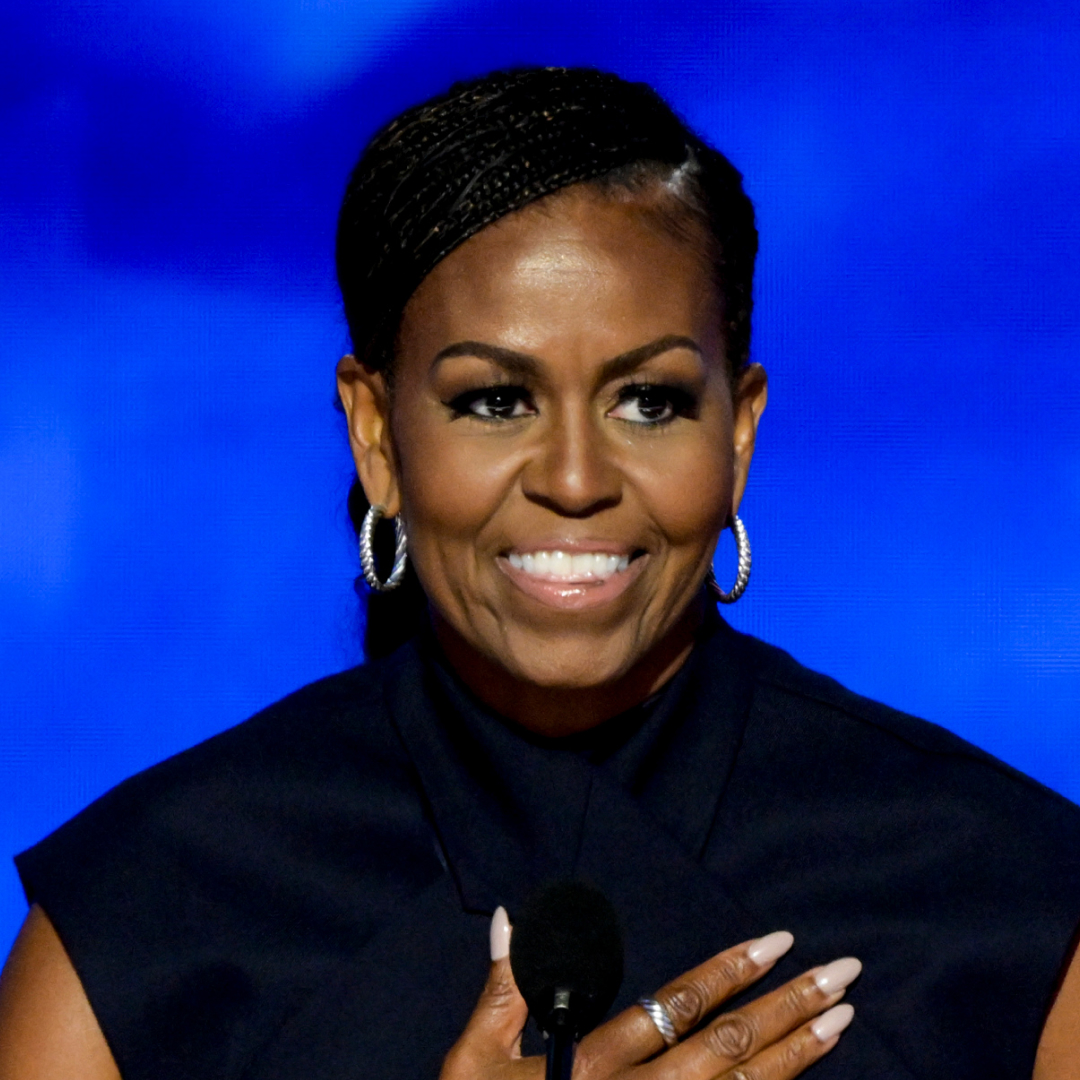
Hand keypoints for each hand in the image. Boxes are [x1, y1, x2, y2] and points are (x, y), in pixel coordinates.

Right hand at [440, 912, 857, 1079]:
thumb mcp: (474, 1062)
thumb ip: (503, 989)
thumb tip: (512, 916)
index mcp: (594, 1065)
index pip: (675, 1006)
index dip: (729, 972)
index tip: (778, 941)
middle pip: (726, 1047)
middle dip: (788, 1006)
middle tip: (843, 971)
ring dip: (798, 1055)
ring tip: (842, 1018)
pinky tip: (804, 1079)